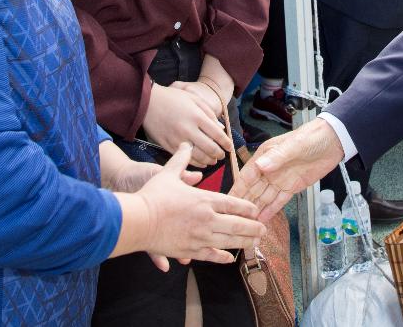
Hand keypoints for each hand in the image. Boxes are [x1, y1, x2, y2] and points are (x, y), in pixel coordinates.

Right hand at [129, 144, 265, 270]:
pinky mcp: (191, 250)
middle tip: (263, 230)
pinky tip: (229, 258)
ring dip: (245, 242)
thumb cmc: (153, 196)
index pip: (234, 204)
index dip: (248, 208)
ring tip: (255, 244)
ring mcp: (201, 236)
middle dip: (254, 228)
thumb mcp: (168, 173)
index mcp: (206, 199)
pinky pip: (212, 255)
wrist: (139, 220)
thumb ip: (181, 160)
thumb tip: (187, 144)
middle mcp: (208, 219)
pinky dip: (222, 257)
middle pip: (238, 224)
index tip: (256, 211)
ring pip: (230, 241)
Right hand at [142, 84, 231, 166]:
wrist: (147, 102)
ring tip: (213, 160)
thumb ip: (209, 113)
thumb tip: (220, 129)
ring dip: (209, 161)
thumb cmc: (172, 98)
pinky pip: (184, 159)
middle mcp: (188, 129)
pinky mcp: (167, 146)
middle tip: (223, 155)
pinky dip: (196, 163)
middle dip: (219, 154)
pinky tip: (201, 162)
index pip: (217, 134)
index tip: (230, 147)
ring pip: (198, 157)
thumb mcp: (194, 99)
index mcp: (196, 116)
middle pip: (210, 148)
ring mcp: (177, 139)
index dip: (226, 143)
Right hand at [232, 118, 343, 221]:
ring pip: (264, 198)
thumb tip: (260, 166)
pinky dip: (270, 210)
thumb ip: (277, 157)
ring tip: (245, 225)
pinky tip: (262, 220)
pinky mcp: (292, 187)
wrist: (333, 141)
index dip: (237, 190)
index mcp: (265, 157)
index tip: (226, 202)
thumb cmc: (312, 137)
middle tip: (232, 220)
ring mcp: (280, 179)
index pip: (247, 176)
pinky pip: (278, 201)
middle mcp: (269, 169)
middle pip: (253, 190)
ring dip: (255, 210)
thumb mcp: (295, 145)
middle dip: (243, 204)